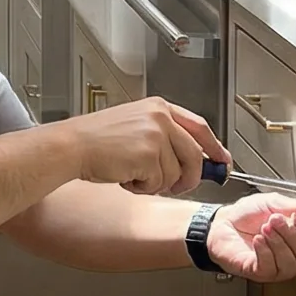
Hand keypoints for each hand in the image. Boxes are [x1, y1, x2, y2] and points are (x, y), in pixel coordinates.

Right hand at [71, 97, 228, 196]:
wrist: (72, 146)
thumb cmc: (95, 140)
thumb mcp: (135, 127)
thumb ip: (165, 137)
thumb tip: (194, 160)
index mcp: (159, 107)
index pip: (200, 127)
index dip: (215, 148)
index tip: (223, 162)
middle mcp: (160, 118)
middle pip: (195, 155)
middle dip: (190, 178)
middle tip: (179, 188)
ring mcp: (155, 135)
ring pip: (176, 173)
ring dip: (157, 183)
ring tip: (133, 175)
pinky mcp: (148, 154)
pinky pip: (159, 183)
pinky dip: (143, 187)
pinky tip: (126, 177)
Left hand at [206, 191, 295, 281]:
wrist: (220, 225)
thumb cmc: (245, 216)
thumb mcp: (271, 203)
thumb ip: (293, 204)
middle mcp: (289, 255)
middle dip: (292, 235)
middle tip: (276, 220)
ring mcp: (276, 266)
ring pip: (290, 264)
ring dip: (278, 243)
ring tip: (265, 228)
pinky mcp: (259, 273)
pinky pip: (270, 268)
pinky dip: (265, 252)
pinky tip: (258, 240)